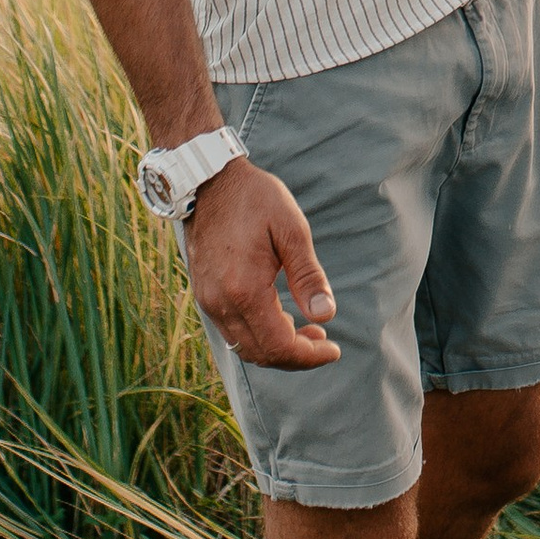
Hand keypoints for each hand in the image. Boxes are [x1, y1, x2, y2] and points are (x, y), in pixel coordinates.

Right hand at [183, 156, 339, 366]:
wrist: (209, 181)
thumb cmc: (255, 199)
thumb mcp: (291, 230)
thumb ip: (308, 277)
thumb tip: (326, 316)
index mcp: (244, 290)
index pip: (279, 346)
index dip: (309, 356)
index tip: (334, 350)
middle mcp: (221, 303)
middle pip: (262, 354)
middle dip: (296, 356)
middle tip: (324, 339)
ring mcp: (208, 301)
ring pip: (245, 347)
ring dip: (277, 349)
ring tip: (307, 330)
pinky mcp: (205, 295)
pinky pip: (233, 332)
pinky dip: (259, 336)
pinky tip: (280, 318)